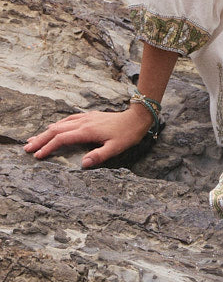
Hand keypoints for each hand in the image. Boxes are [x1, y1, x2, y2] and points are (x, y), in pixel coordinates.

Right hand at [24, 101, 152, 167]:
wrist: (136, 118)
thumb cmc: (127, 134)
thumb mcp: (116, 148)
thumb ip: (99, 155)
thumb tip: (83, 164)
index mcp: (87, 131)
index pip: (61, 139)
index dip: (48, 147)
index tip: (38, 156)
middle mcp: (83, 122)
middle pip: (55, 130)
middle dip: (40, 139)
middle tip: (27, 148)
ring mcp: (85, 118)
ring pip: (60, 124)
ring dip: (46, 132)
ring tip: (34, 139)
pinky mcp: (89, 116)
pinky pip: (68, 119)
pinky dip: (57, 124)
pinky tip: (53, 127)